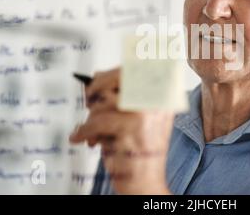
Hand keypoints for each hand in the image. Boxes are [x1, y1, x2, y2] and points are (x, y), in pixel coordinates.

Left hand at [69, 68, 173, 193]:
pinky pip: (97, 121)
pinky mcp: (132, 128)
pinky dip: (85, 132)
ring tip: (94, 132)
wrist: (145, 183)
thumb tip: (96, 75)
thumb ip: (120, 95)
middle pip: (120, 75)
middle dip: (97, 88)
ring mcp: (147, 113)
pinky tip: (85, 138)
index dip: (113, 71)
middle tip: (89, 101)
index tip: (97, 77)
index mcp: (164, 94)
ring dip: (91, 119)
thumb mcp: (134, 116)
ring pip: (105, 101)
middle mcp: (160, 99)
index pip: (138, 66)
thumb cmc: (138, 151)